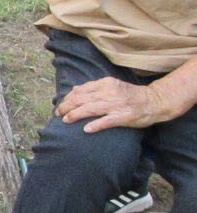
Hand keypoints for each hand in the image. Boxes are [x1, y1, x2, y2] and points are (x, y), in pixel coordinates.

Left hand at [56, 77, 172, 132]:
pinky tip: (86, 129)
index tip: (61, 104)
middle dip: (67, 106)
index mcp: (106, 83)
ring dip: (75, 115)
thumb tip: (74, 89)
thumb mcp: (112, 86)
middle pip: (82, 99)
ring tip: (66, 120)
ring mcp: (116, 105)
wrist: (154, 101)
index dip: (68, 98)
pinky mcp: (124, 116)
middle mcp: (109, 93)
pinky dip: (95, 125)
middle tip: (58, 113)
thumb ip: (94, 87)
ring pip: (90, 109)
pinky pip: (106, 121)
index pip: (81, 90)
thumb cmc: (131, 95)